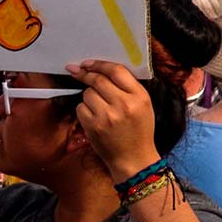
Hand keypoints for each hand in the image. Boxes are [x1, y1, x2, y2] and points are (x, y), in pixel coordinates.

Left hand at [65, 59, 160, 179]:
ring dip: (89, 96)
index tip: (88, 63)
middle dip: (86, 75)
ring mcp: (107, 115)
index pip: (117, 71)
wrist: (134, 158)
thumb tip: (103, 71)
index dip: (99, 64)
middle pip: (98, 80)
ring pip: (87, 93)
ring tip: (99, 107)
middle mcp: (124, 104)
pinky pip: (80, 108)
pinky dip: (84, 110)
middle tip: (78, 71)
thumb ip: (129, 88)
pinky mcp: (93, 126)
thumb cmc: (139, 130)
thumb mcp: (144, 106)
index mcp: (140, 96)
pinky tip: (94, 117)